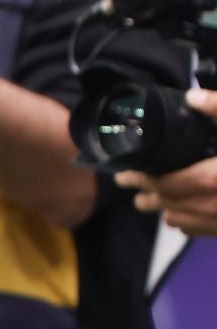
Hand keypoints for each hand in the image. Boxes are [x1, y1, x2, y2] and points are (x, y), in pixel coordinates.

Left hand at [117, 91, 216, 234]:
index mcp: (212, 179)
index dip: (138, 179)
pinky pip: (200, 231)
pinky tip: (182, 214)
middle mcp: (212, 205)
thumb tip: (192, 96)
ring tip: (150, 200)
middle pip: (166, 203)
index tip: (122, 174)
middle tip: (128, 185)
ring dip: (164, 209)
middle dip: (145, 194)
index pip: (162, 183)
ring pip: (180, 220)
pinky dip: (187, 223)